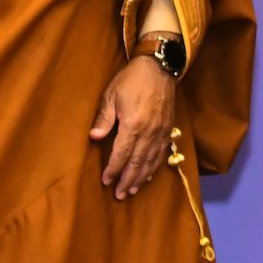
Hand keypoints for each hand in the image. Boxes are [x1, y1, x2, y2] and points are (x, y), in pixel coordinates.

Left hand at [89, 55, 177, 199]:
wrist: (159, 67)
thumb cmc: (131, 79)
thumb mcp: (112, 94)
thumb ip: (104, 118)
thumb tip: (94, 138)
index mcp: (133, 124)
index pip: (121, 154)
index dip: (113, 169)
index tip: (106, 181)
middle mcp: (149, 131)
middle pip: (137, 162)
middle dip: (127, 179)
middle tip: (120, 195)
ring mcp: (161, 131)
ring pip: (151, 160)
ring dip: (141, 177)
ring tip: (133, 190)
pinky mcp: (168, 128)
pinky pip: (162, 152)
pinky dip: (154, 166)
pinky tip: (149, 174)